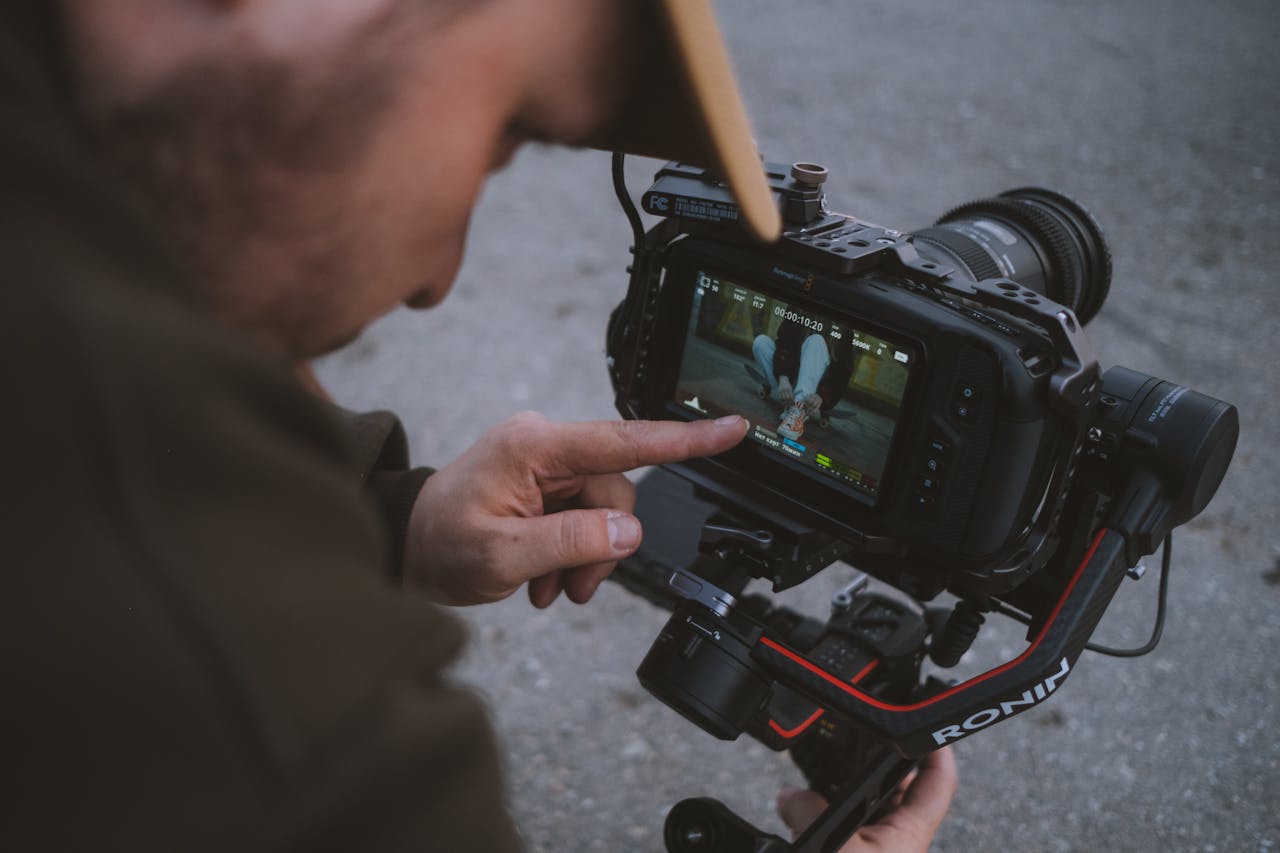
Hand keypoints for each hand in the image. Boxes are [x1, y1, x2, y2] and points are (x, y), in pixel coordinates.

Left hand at [403, 411, 748, 605]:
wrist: (403, 549)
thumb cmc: (438, 546)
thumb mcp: (503, 556)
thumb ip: (571, 542)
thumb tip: (627, 531)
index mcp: (534, 446)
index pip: (623, 441)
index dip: (683, 439)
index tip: (729, 428)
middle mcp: (543, 445)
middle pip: (614, 492)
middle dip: (601, 546)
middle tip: (572, 588)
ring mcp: (543, 464)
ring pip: (602, 511)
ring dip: (584, 557)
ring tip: (549, 587)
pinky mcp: (542, 482)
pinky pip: (582, 517)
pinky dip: (571, 553)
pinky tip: (542, 577)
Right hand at [777, 749, 957, 851]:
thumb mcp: (835, 847)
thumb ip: (810, 812)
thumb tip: (790, 796)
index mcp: (909, 836)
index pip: (938, 784)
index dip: (939, 750)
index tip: (931, 724)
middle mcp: (896, 846)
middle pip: (899, 793)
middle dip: (879, 763)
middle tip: (863, 736)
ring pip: (864, 813)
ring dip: (843, 791)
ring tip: (821, 770)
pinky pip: (838, 833)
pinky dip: (819, 817)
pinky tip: (796, 813)